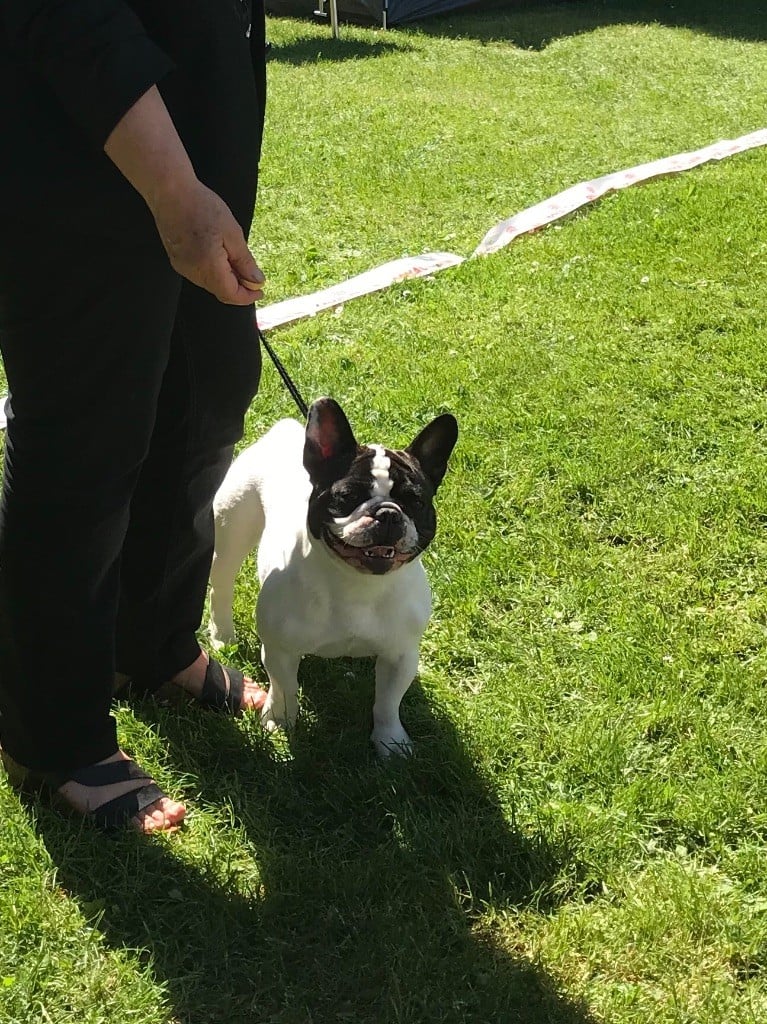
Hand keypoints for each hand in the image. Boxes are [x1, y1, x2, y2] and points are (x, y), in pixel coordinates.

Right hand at [150, 178, 264, 304]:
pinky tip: (220, 256)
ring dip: (227, 279)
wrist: (170, 191)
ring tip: (236, 260)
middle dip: (239, 287)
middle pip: (221, 292)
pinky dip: (214, 272)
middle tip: (252, 273)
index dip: (247, 296)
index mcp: (209, 267)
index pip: (231, 295)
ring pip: (211, 284)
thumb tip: (256, 281)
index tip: (260, 290)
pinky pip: (200, 275)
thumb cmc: (202, 207)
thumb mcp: (232, 233)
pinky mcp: (177, 261)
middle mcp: (193, 272)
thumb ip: (244, 261)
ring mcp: (183, 268)